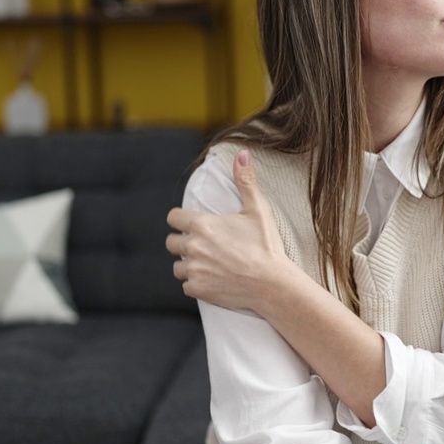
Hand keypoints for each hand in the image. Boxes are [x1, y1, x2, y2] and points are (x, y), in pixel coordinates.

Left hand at [166, 150, 289, 311]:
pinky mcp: (198, 289)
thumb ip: (245, 181)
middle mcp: (193, 247)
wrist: (272, 284)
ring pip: (177, 266)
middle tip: (202, 246)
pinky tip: (212, 280)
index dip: (181, 220)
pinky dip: (196, 284)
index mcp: (203, 225)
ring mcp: (194, 269)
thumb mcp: (258, 210)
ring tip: (208, 264)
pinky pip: (186, 285)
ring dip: (188, 264)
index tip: (191, 224)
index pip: (173, 218)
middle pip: (171, 242)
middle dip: (183, 243)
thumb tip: (242, 153)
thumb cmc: (266, 246)